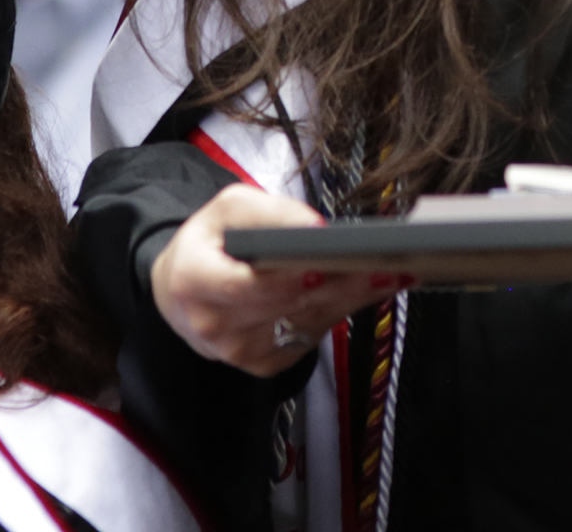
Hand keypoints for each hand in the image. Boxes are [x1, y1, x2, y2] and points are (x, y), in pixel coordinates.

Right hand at [148, 185, 413, 376]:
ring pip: (306, 323)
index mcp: (194, 281)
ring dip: (352, 300)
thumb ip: (269, 212)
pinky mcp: (263, 364)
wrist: (180, 291)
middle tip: (384, 265)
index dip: (286, 280)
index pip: (244, 286)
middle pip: (286, 306)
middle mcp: (213, 324)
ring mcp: (239, 351)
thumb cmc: (210, 243)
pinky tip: (367, 291)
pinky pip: (310, 336)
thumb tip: (315, 229)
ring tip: (391, 274)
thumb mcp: (229, 208)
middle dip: (339, 285)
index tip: (325, 266)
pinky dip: (341, 312)